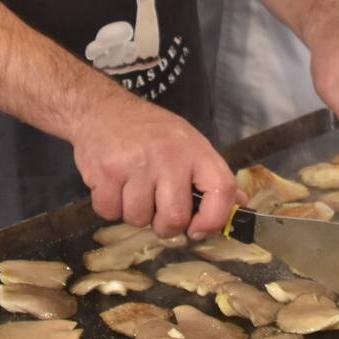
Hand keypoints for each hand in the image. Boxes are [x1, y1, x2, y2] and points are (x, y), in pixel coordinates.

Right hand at [69, 89, 237, 239]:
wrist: (99, 108)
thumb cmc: (147, 130)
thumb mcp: (186, 143)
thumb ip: (211, 176)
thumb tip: (239, 205)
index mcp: (194, 149)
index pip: (221, 189)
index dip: (214, 219)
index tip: (199, 229)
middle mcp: (168, 155)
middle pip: (175, 218)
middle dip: (164, 226)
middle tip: (156, 211)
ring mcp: (135, 164)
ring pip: (138, 219)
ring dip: (133, 213)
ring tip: (131, 189)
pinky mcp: (105, 172)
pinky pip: (109, 212)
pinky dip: (109, 206)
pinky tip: (112, 185)